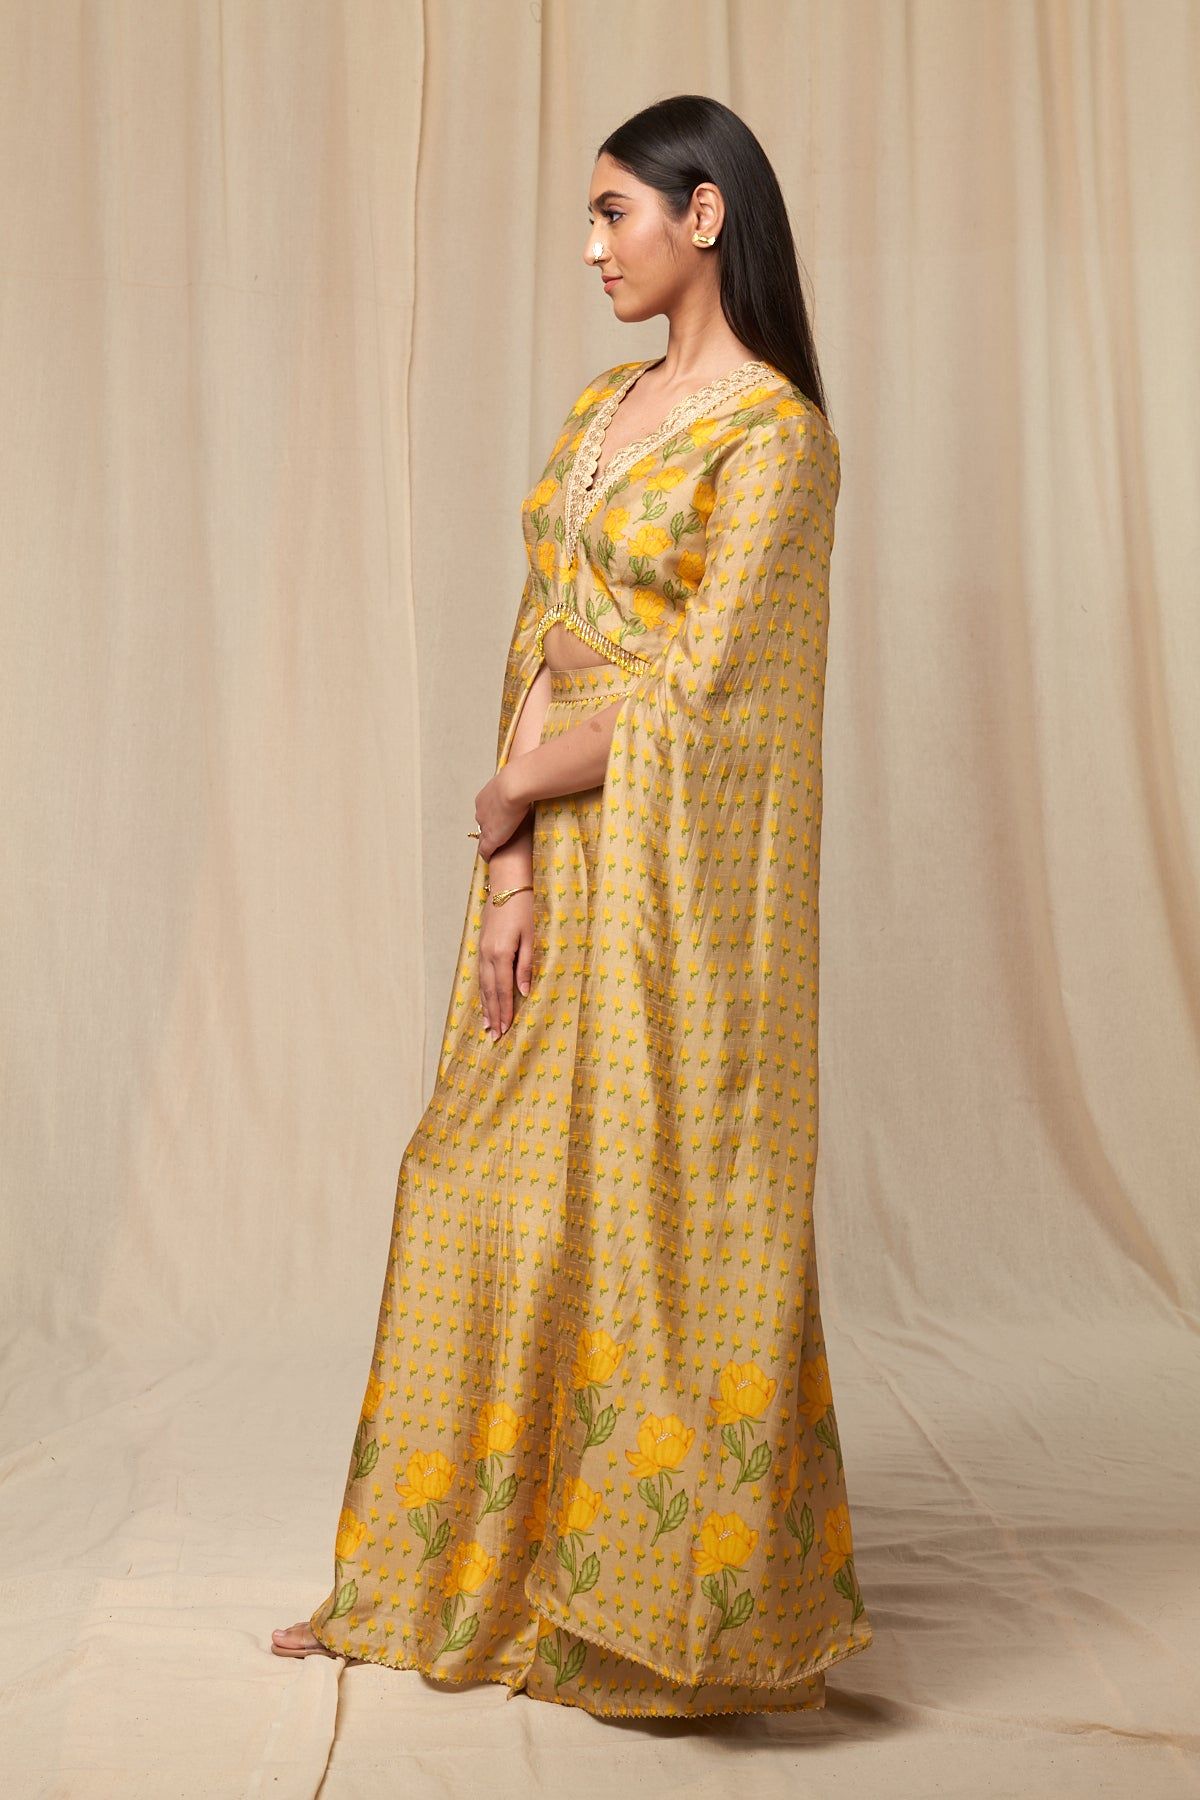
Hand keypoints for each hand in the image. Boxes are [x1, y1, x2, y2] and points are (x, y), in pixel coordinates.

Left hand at [473, 763, 529, 859]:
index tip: (501, 821)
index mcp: (484, 798)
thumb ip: (521, 782)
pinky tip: (491, 860)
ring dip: (489, 843)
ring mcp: (485, 826)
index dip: (493, 818)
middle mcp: (481, 812)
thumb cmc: (521, 779)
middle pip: (483, 824)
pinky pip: (485, 850)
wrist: (515, 785)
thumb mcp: (518, 779)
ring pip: (483, 838)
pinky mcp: (491, 838)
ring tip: (496, 850)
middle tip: (500, 836)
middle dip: (489, 830)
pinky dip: (487, 856)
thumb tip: (533, 778)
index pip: (486, 811)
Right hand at [479, 886, 533, 1039]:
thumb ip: (525, 966)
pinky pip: (480, 975)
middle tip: (495, 1036)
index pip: (502, 990)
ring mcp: (482, 951)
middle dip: (493, 1015)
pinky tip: (484, 1000)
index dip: (504, 1011)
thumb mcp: (530, 938)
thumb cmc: (524, 910)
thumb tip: (523, 992)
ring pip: (482, 985)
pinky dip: (482, 991)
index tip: (506, 1029)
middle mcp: (487, 955)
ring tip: (487, 1026)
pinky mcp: (481, 946)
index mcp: (501, 954)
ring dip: (485, 1007)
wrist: (506, 885)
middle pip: (489, 992)